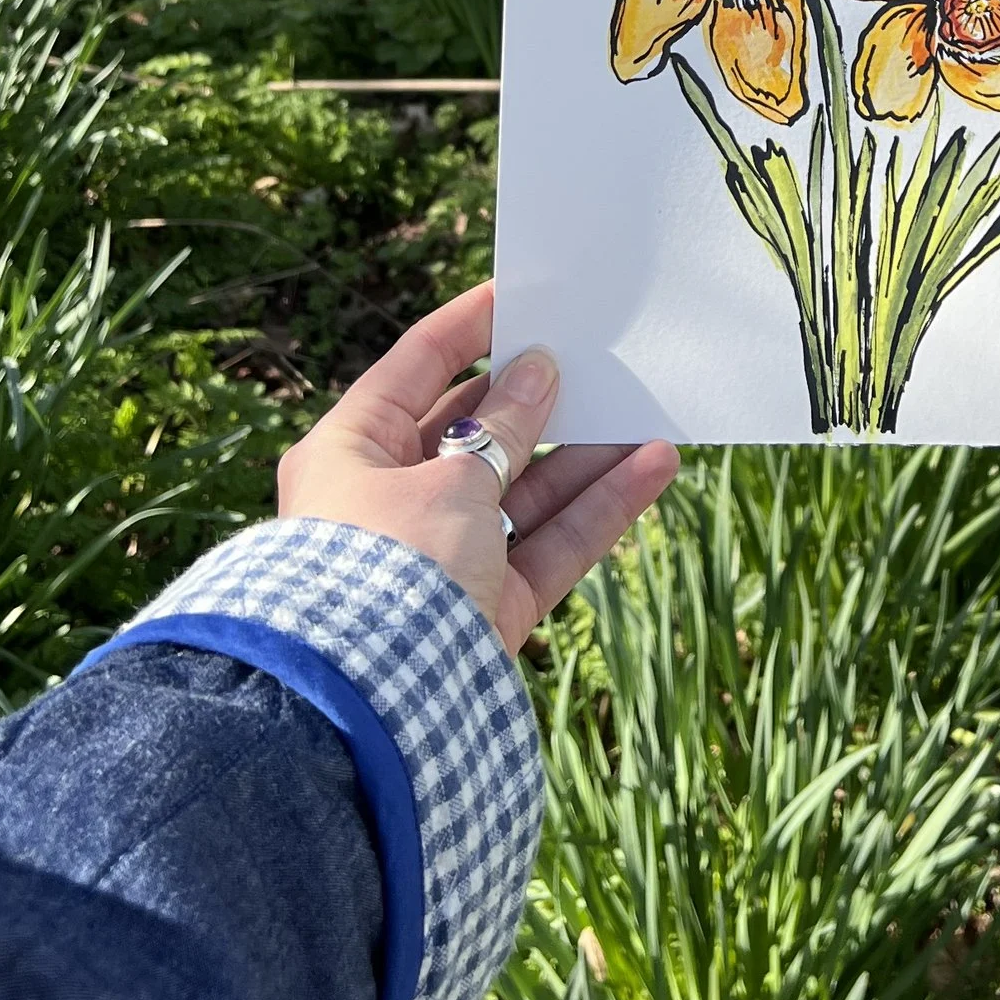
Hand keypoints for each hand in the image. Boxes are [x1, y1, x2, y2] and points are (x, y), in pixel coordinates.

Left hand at [277, 283, 676, 653]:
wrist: (371, 708)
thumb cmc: (392, 564)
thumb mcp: (452, 476)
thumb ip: (505, 423)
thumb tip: (538, 371)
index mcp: (348, 452)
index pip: (414, 370)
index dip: (468, 328)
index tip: (522, 291)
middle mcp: (388, 502)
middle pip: (475, 433)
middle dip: (537, 397)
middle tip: (593, 354)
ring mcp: (440, 559)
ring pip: (522, 490)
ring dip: (581, 453)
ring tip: (644, 407)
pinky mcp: (484, 610)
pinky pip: (545, 544)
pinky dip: (594, 509)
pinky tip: (652, 466)